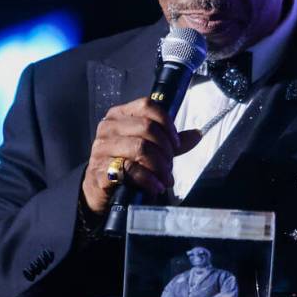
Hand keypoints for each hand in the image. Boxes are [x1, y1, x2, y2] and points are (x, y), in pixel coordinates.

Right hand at [81, 97, 200, 212]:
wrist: (100, 190)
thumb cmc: (125, 165)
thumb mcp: (149, 150)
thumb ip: (170, 142)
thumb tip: (197, 134)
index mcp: (119, 115)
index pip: (146, 106)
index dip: (166, 123)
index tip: (176, 143)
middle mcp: (107, 128)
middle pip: (146, 127)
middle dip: (165, 149)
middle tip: (170, 166)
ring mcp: (101, 149)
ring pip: (140, 148)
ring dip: (159, 166)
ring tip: (166, 179)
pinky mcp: (99, 170)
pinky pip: (130, 170)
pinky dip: (148, 180)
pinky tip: (155, 186)